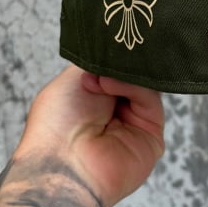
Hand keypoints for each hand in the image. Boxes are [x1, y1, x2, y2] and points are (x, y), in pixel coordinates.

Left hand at [16, 65, 164, 206]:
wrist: (62, 164)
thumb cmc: (55, 125)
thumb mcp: (73, 77)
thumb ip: (101, 61)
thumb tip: (123, 56)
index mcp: (94, 101)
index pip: (115, 70)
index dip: (114, 56)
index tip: (111, 42)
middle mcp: (115, 114)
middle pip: (134, 76)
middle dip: (123, 64)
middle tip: (110, 54)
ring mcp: (135, 125)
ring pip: (145, 85)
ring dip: (124, 76)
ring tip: (100, 81)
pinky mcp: (152, 136)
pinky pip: (152, 100)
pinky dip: (133, 87)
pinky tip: (108, 87)